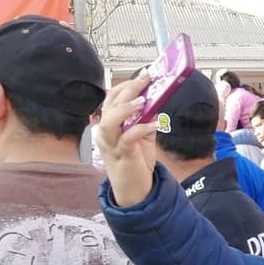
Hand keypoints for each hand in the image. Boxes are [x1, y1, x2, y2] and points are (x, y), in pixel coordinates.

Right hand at [97, 74, 157, 206]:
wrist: (134, 188)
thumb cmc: (136, 160)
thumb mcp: (143, 136)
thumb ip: (146, 119)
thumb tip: (156, 101)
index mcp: (110, 124)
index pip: (112, 98)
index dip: (126, 85)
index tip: (144, 76)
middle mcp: (106, 133)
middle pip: (110, 105)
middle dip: (128, 90)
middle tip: (145, 80)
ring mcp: (112, 145)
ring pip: (109, 122)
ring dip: (126, 109)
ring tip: (143, 101)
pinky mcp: (123, 156)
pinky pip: (127, 139)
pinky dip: (139, 129)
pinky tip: (153, 125)